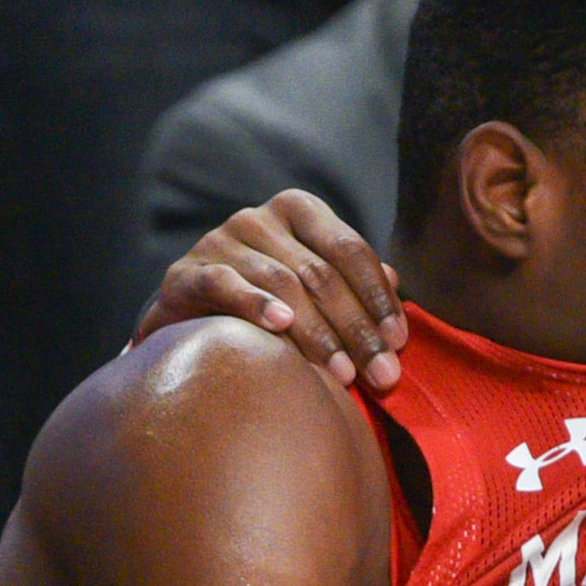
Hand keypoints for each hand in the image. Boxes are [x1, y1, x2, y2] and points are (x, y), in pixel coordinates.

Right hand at [134, 190, 406, 389]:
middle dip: (356, 327)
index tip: (398, 341)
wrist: (188, 315)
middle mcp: (259, 218)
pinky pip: (225, 284)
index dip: (377, 296)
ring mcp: (221, 240)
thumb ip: (352, 282)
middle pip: (320, 272)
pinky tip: (279, 327)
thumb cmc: (263, 301)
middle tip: (381, 373)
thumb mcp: (313, 285)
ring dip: (317, 333)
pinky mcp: (187, 271)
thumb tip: (396, 281)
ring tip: (342, 374)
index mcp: (298, 211)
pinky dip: (254, 304)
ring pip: (280, 283)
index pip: (349, 249)